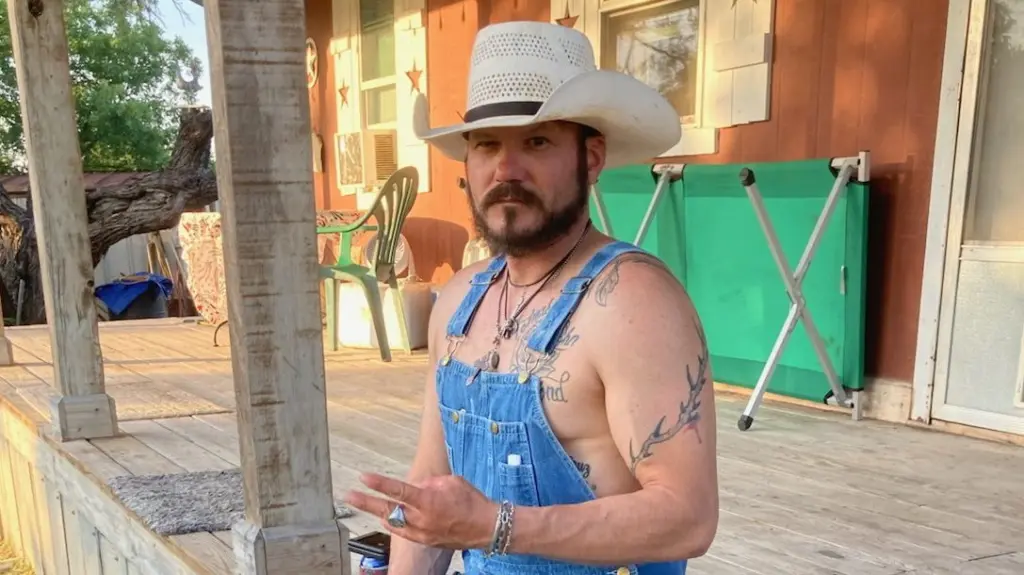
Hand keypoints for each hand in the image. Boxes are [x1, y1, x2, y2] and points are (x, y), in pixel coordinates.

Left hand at [344, 472, 498, 550]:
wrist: (486, 527)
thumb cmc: (471, 501)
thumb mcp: (450, 482)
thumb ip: (429, 483)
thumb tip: (416, 487)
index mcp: (428, 501)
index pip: (398, 490)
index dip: (379, 483)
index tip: (364, 476)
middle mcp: (422, 519)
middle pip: (388, 510)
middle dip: (366, 502)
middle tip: (350, 495)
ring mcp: (422, 533)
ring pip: (393, 523)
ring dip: (379, 512)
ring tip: (365, 502)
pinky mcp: (425, 541)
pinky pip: (403, 531)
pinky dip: (394, 523)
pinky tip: (387, 517)